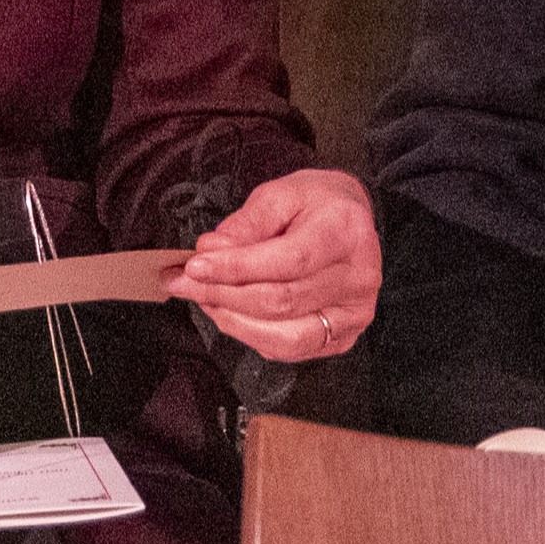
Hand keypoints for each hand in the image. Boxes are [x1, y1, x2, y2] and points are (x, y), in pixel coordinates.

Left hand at [169, 167, 378, 361]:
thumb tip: (212, 252)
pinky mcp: (344, 336)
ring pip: (287, 335)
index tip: (195, 265)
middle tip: (185, 283)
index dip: (236, 268)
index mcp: (345, 232)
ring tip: (205, 300)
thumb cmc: (315, 203)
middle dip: (223, 295)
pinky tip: (231, 315)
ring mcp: (355, 312)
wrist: (348, 219)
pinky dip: (253, 336)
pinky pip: (292, 350)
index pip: (287, 261)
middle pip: (282, 301)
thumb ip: (246, 224)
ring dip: (234, 321)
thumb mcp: (279, 193)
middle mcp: (359, 277)